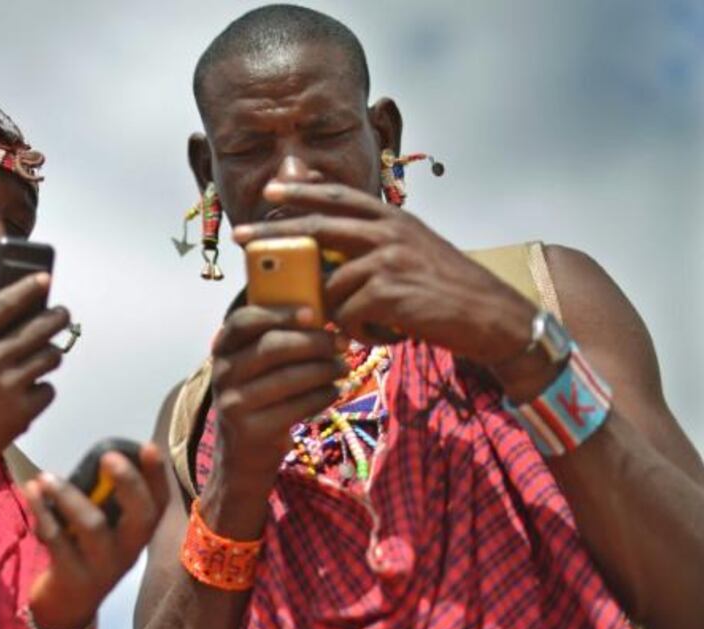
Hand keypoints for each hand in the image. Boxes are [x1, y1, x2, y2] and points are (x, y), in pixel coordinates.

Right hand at [0, 273, 70, 478]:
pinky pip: (48, 390)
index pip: (3, 304)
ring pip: (50, 357)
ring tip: (45, 354)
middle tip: (61, 314)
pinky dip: (43, 388)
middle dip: (57, 316)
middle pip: (39, 327)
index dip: (28, 288)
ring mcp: (7, 387)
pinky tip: (31, 389)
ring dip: (51, 352)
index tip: (44, 279)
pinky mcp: (21, 413)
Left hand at [22, 443, 168, 628]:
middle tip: (107, 456)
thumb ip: (105, 499)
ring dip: (68, 496)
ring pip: (93, 527)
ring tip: (46, 477)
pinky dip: (42, 513)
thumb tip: (97, 455)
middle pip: (141, 517)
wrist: (67, 606)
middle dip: (128, 483)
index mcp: (139, 534)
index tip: (148, 446)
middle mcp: (128, 550)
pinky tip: (31, 492)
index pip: (158, 504)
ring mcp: (103, 567)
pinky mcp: (73, 577)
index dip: (157, 475)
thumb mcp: (104, 529)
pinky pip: (57, 540)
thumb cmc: (86, 552)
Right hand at [210, 305, 343, 489]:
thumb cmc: (258, 398)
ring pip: (289, 377)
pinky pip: (297, 406)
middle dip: (314, 342)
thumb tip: (322, 313)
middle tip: (342, 343)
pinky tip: (334, 391)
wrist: (242, 455)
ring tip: (343, 367)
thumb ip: (273, 338)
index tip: (312, 313)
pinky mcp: (251, 430)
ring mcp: (233, 403)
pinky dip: (322, 396)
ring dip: (324, 369)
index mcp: (222, 350)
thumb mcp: (252, 366)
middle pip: (272, 347)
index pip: (242, 321)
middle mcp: (222, 374)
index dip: (277, 313)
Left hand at [234, 180, 537, 365]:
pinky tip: (386, 335)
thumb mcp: (412, 253)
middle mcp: (389, 231)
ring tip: (370, 326)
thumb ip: (374, 244)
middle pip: (317, 227)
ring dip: (339, 314)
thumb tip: (327, 246)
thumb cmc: (446, 292)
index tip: (271, 190)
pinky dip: (360, 331)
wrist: (491, 319)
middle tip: (240, 238)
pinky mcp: (389, 291)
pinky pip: (348, 314)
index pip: (339, 196)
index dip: (303, 191)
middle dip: (274, 234)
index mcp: (392, 219)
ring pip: (330, 285)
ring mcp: (389, 259)